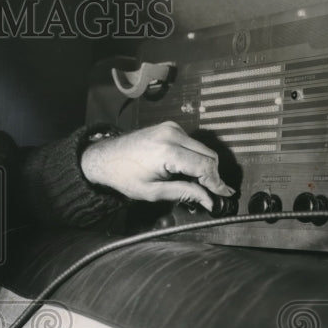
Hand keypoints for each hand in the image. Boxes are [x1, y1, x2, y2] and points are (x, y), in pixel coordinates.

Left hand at [80, 121, 234, 210]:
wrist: (104, 158)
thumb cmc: (123, 175)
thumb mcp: (153, 192)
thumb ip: (184, 193)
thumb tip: (208, 199)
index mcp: (167, 151)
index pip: (205, 166)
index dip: (217, 182)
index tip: (224, 194)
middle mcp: (172, 135)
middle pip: (209, 155)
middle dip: (213, 175)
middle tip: (213, 193)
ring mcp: (171, 128)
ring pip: (202, 149)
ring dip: (204, 166)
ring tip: (196, 184)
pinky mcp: (170, 127)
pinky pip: (192, 143)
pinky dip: (195, 157)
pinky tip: (186, 170)